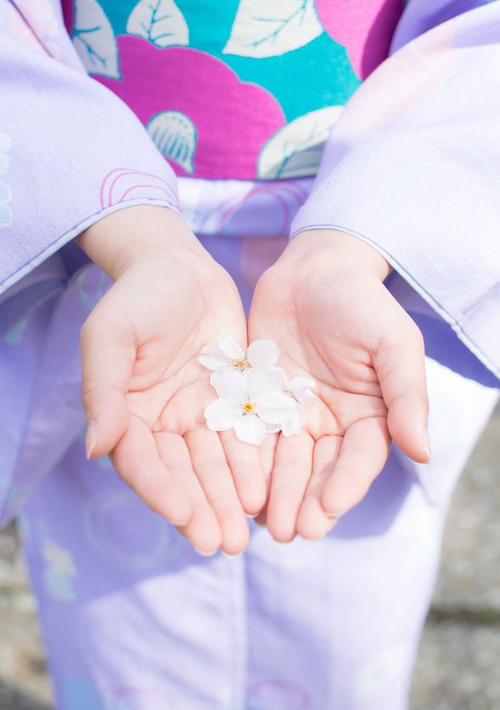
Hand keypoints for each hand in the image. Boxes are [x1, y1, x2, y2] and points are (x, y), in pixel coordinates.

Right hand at [78, 206, 265, 553]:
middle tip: (223, 542)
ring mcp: (200, 414)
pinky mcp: (233, 401)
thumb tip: (96, 448)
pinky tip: (270, 489)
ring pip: (217, 464)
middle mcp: (164, 423)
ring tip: (248, 530)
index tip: (183, 516)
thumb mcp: (110, 335)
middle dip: (203, 508)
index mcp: (128, 415)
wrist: (179, 265)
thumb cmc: (137, 296)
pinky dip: (255, 464)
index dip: (161, 491)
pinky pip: (246, 437)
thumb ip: (103, 390)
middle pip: (184, 474)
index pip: (143, 462)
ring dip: (231, 497)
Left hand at [248, 230, 428, 541]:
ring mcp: (293, 415)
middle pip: (318, 469)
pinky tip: (235, 485)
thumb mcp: (393, 342)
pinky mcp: (259, 402)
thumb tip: (423, 452)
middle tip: (289, 530)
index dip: (346, 484)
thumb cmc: (360, 302)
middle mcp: (331, 423)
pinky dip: (245, 462)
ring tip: (261, 521)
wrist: (313, 269)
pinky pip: (251, 436)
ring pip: (283, 462)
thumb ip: (407, 394)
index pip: (359, 459)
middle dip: (304, 500)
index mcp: (369, 415)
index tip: (329, 507)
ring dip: (274, 492)